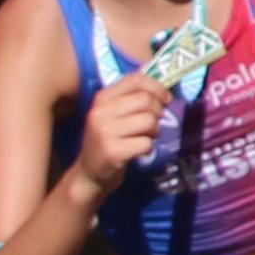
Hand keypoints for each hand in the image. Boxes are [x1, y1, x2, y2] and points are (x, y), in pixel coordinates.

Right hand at [69, 70, 167, 194]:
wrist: (89, 173)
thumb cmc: (107, 140)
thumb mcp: (112, 114)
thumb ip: (131, 99)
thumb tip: (163, 89)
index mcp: (102, 98)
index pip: (135, 80)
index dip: (156, 87)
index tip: (165, 98)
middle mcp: (101, 112)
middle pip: (145, 100)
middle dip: (158, 111)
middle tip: (154, 123)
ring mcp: (105, 132)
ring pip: (149, 121)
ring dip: (154, 131)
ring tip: (145, 137)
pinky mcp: (113, 152)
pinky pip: (146, 143)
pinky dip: (148, 148)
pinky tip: (140, 151)